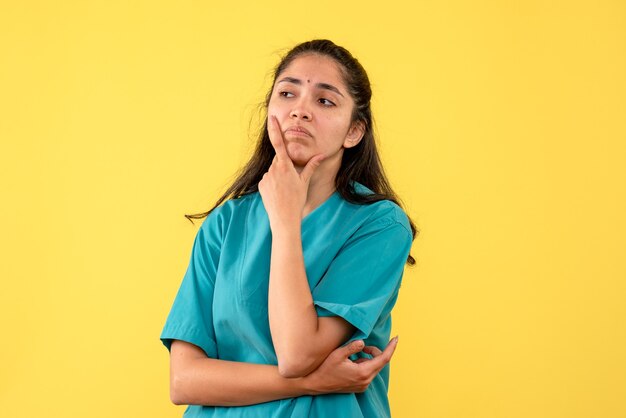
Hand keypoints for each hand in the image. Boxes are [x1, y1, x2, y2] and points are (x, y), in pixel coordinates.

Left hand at [258, 115, 324, 229]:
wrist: (284, 218)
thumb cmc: (296, 200)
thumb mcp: (305, 182)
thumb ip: (311, 166)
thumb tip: (322, 155)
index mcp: (285, 166)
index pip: (279, 143)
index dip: (275, 129)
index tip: (271, 118)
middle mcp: (274, 169)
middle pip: (279, 160)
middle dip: (284, 166)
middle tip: (291, 181)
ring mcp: (266, 177)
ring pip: (273, 171)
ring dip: (279, 176)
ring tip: (285, 190)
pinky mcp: (261, 184)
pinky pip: (268, 179)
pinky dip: (273, 183)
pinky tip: (278, 193)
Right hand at [302, 337, 398, 394]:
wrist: (317, 384)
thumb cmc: (326, 368)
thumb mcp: (338, 354)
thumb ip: (352, 347)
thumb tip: (363, 342)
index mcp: (363, 372)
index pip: (383, 358)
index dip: (391, 347)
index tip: (396, 338)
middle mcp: (366, 380)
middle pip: (379, 362)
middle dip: (374, 351)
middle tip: (363, 346)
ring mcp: (363, 385)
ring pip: (373, 367)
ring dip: (368, 358)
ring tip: (353, 356)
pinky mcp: (360, 387)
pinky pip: (368, 372)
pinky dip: (364, 364)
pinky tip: (352, 363)